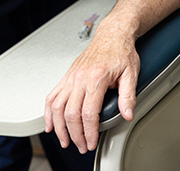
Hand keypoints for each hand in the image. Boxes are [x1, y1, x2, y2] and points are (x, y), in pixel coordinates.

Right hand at [44, 27, 139, 153]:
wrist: (112, 34)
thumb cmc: (121, 50)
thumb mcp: (131, 73)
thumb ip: (128, 96)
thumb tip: (128, 114)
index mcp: (96, 77)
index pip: (88, 113)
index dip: (89, 132)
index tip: (92, 142)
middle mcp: (80, 77)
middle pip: (70, 114)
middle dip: (75, 135)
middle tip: (82, 146)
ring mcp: (71, 77)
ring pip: (57, 107)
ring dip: (60, 128)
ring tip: (66, 141)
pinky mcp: (67, 76)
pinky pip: (52, 96)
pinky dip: (48, 113)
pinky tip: (50, 124)